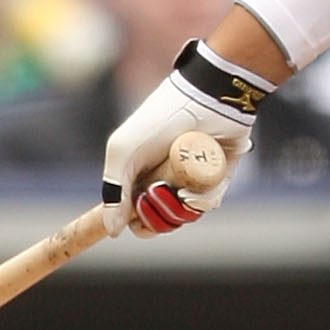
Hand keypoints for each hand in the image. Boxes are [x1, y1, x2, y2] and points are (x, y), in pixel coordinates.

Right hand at [101, 62, 255, 238]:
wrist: (206, 99)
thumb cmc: (159, 120)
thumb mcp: (124, 150)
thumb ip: (114, 192)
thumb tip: (112, 231)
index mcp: (139, 174)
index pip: (137, 214)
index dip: (138, 223)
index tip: (138, 222)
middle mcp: (164, 178)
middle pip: (161, 219)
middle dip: (160, 217)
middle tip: (161, 197)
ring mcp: (191, 180)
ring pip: (186, 214)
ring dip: (182, 209)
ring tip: (182, 189)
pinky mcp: (217, 177)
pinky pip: (210, 201)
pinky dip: (204, 198)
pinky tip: (199, 185)